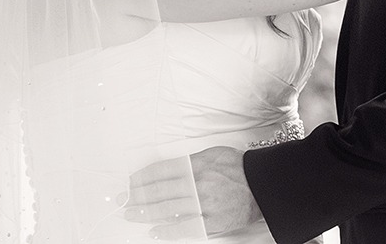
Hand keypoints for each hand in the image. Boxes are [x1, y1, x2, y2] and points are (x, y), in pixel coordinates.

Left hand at [124, 148, 259, 238]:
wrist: (262, 185)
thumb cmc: (238, 167)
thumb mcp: (213, 154)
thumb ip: (190, 161)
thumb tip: (166, 169)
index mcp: (197, 165)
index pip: (162, 171)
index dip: (143, 177)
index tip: (131, 182)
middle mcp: (199, 184)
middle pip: (160, 191)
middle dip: (137, 196)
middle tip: (122, 200)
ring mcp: (205, 205)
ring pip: (168, 210)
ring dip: (146, 213)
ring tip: (131, 214)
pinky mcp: (212, 222)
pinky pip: (185, 228)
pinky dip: (168, 231)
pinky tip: (154, 231)